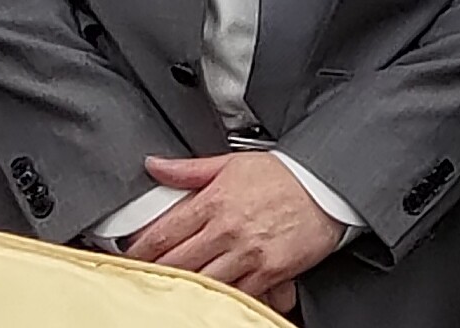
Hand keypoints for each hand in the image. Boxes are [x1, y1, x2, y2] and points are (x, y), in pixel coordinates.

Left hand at [126, 151, 347, 296]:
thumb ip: (189, 170)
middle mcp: (228, 230)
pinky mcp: (268, 272)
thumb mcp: (233, 163)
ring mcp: (248, 254)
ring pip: (200, 282)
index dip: (140, 248)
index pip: (163, 233)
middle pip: (175, 263)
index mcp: (215, 201)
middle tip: (143, 274)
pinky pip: (236, 293)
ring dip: (182, 286)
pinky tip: (209, 295)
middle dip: (154, 271)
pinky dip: (220, 296)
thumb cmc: (284, 175)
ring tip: (171, 286)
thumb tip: (155, 165)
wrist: (329, 186)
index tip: (130, 254)